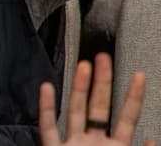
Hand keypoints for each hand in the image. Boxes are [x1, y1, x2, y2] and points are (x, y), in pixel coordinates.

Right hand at [39, 53, 154, 145]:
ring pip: (75, 111)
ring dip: (79, 88)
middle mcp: (94, 143)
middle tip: (103, 58)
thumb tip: (153, 140)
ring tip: (83, 66)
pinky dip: (46, 108)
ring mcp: (73, 144)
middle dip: (102, 81)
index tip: (139, 76)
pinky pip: (48, 127)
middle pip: (99, 107)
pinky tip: (46, 88)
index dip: (133, 96)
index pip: (127, 117)